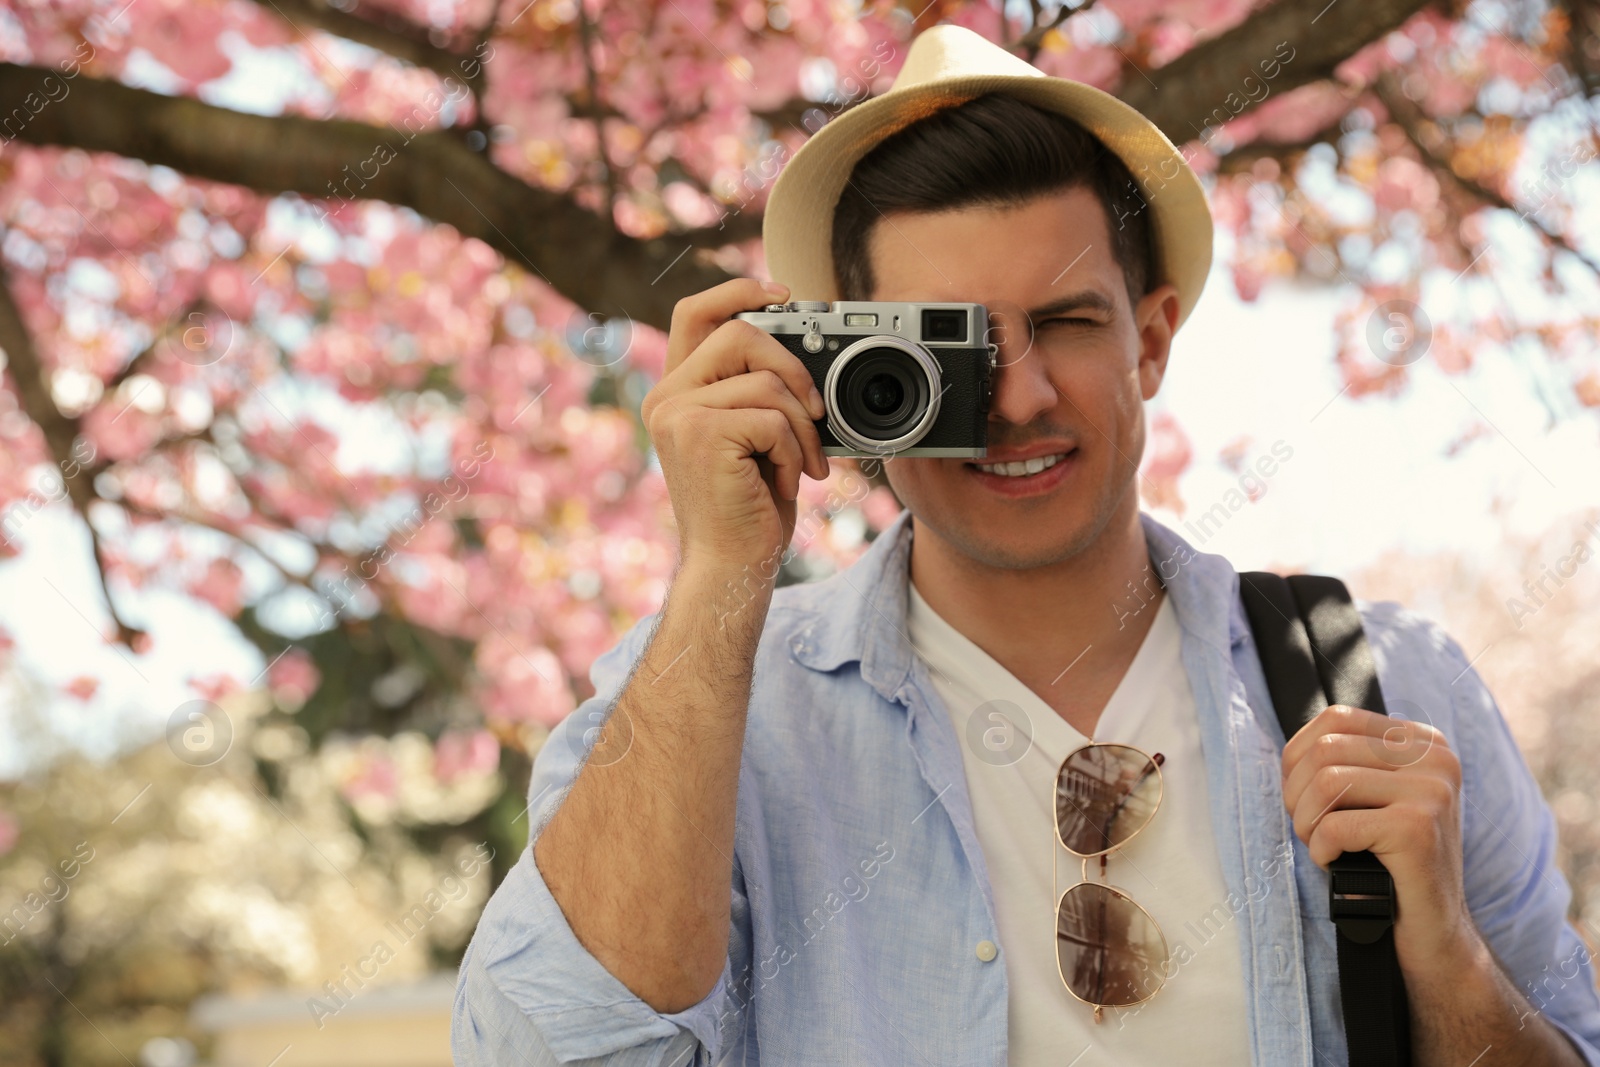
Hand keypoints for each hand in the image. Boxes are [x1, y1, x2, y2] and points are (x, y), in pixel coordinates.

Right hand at [639, 278, 830, 570]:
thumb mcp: (752, 438)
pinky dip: (794, 451)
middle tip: (814, 410)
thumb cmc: (747, 508)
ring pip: (764, 381)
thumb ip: (757, 392)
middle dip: (793, 365)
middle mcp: (666, 398)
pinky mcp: (701, 436)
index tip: (784, 296)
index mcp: (675, 392)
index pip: (695, 312)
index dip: (738, 290)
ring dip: (800, 426)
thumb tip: (804, 354)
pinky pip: (771, 418)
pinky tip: (786, 482)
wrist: (730, 567)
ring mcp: (678, 415)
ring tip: (803, 463)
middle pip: (739, 333)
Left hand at [1281, 705, 1476, 972]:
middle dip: (1297, 793)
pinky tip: (1334, 864)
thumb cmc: (1390, 862)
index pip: (1337, 718)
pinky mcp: (1418, 829)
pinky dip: (1319, 849)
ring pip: (1326, 783)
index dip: (1298, 756)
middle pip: (1325, 750)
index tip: (1300, 795)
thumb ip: (1349, 760)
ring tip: (1321, 846)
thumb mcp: (1376, 796)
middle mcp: (1435, 758)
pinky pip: (1335, 826)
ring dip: (1306, 822)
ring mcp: (1431, 791)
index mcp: (1423, 741)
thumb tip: (1293, 748)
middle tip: (1306, 828)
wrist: (1435, 931)